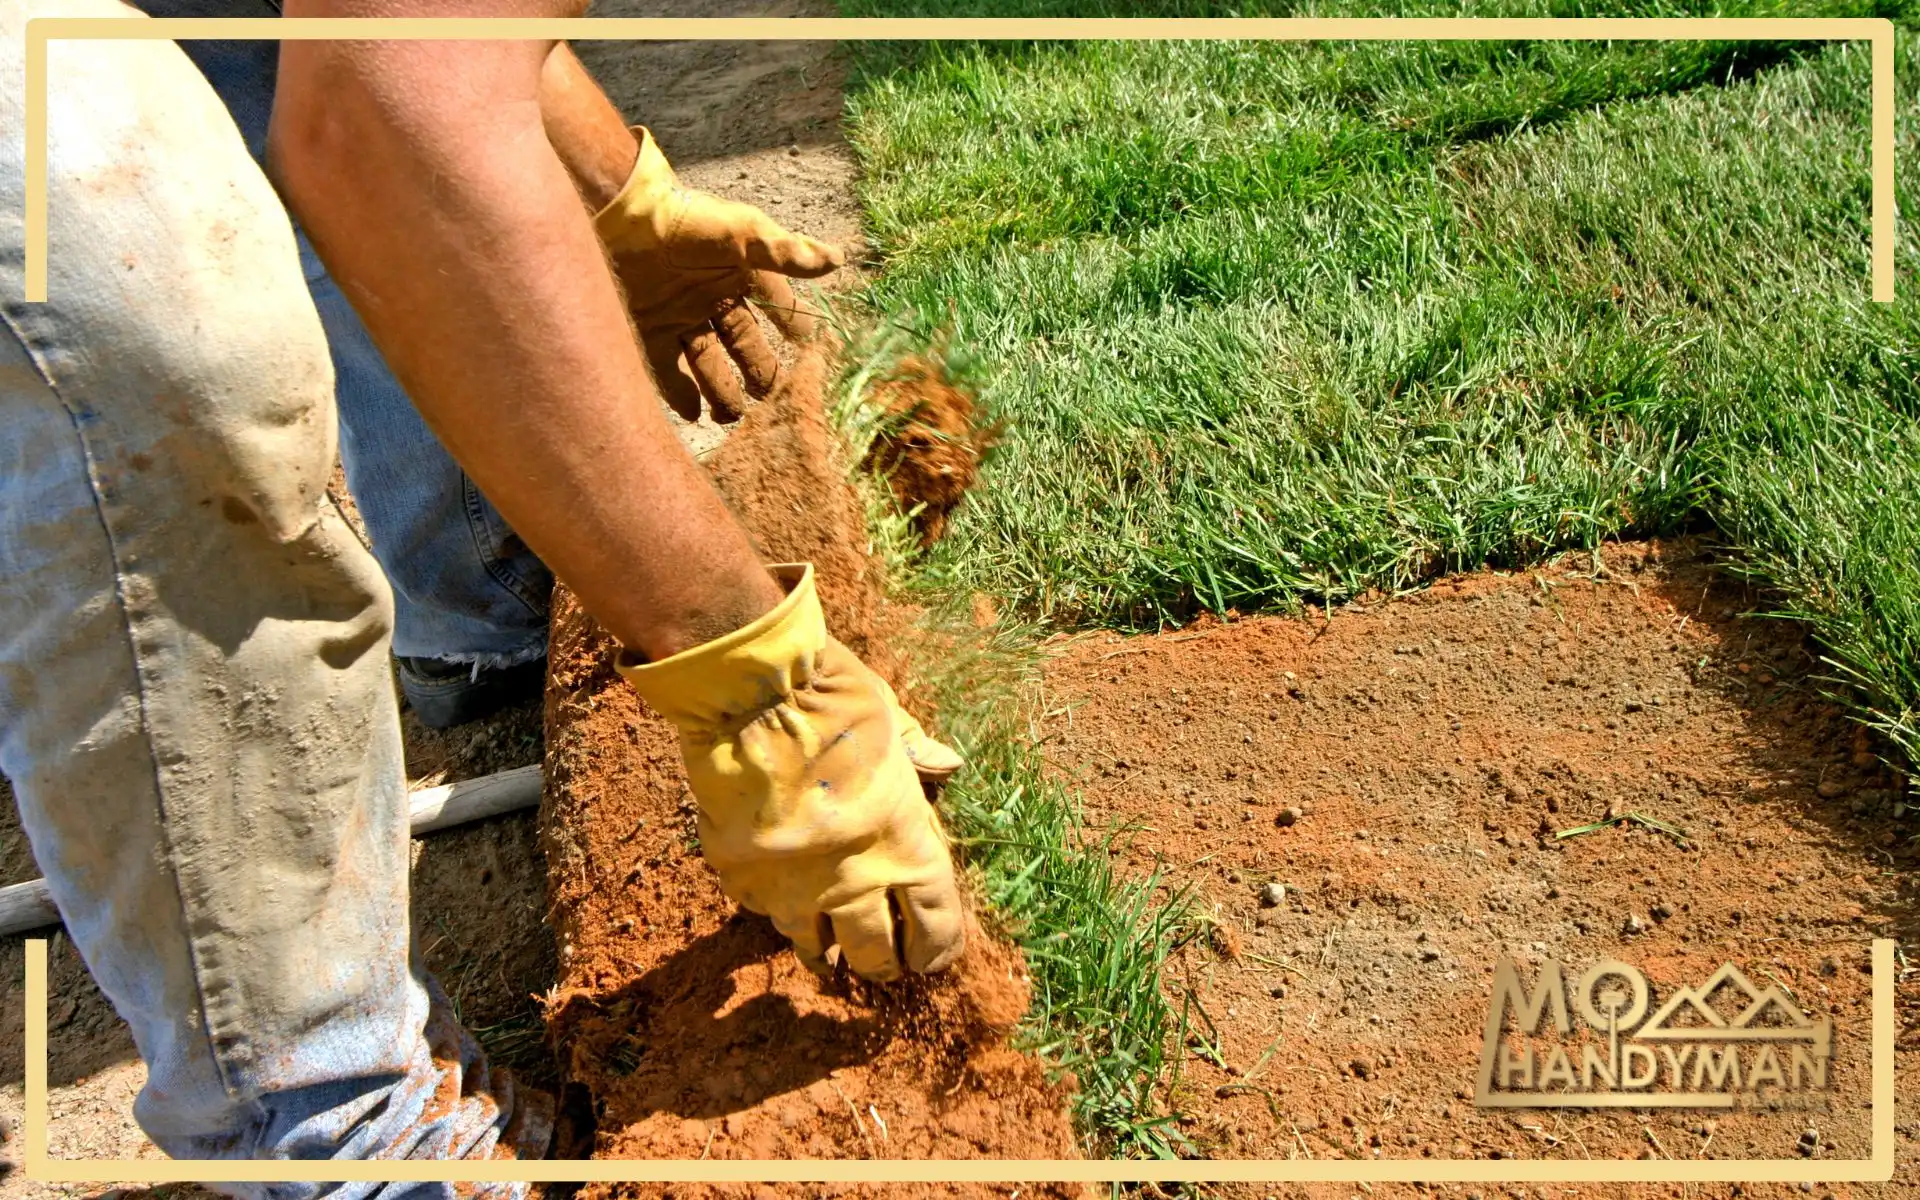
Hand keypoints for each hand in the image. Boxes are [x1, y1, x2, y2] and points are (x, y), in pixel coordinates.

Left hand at [594, 128, 842, 422]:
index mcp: (740, 275)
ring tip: (733, 417)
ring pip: (709, 365)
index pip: (778, 306)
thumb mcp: (742, 233)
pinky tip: (695, 414)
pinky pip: (669, 372)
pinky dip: (682, 395)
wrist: (622, 215)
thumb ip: (785, 252)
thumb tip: (836, 260)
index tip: (814, 351)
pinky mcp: (649, 330)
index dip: (795, 327)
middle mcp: (713, 299)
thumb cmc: (687, 219)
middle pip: (744, 345)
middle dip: (761, 372)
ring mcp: (680, 317)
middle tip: (773, 398)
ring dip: (723, 391)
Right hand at [616, 564, 966, 980]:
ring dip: (823, 951)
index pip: (935, 925)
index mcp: (905, 845)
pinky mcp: (742, 876)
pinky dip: (770, 908)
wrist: (750, 695)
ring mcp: (793, 886)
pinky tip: (774, 900)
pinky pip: (760, 910)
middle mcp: (854, 880)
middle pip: (875, 954)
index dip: (936, 949)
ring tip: (826, 958)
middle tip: (882, 964)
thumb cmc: (833, 698)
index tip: (932, 958)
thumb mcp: (890, 719)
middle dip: (882, 963)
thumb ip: (917, 752)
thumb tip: (948, 764)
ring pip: (811, 946)